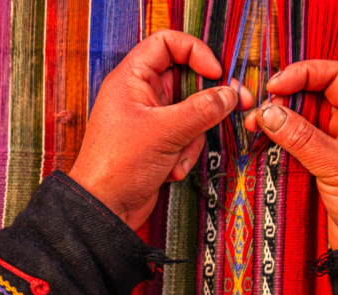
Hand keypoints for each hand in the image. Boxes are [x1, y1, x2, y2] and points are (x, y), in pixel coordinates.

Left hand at [69, 30, 252, 230]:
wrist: (105, 208)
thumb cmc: (118, 165)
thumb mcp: (164, 132)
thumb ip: (201, 109)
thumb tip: (229, 94)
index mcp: (132, 79)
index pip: (167, 44)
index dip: (195, 52)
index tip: (217, 73)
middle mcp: (141, 95)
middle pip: (186, 80)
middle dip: (206, 101)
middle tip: (233, 106)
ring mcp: (151, 119)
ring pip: (191, 112)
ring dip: (192, 137)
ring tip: (176, 156)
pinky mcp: (158, 142)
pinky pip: (186, 136)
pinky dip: (184, 154)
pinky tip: (170, 171)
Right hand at [245, 60, 337, 249]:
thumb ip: (302, 138)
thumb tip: (269, 112)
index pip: (332, 76)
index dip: (302, 74)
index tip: (274, 86)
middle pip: (309, 95)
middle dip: (282, 99)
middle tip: (260, 113)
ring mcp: (331, 144)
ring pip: (297, 119)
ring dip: (275, 121)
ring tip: (255, 129)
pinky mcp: (317, 164)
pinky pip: (292, 143)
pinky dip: (275, 141)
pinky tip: (261, 144)